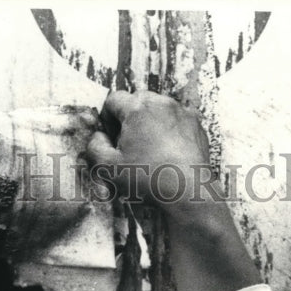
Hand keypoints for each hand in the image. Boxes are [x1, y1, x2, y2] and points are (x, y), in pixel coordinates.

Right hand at [86, 91, 212, 209]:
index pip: (113, 100)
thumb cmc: (149, 178)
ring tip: (151, 148)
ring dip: (151, 121)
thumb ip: (95, 146)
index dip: (108, 118)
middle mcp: (160, 103)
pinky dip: (170, 129)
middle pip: (137, 100)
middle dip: (130, 117)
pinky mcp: (195, 123)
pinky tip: (169, 151)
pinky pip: (177, 119)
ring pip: (158, 107)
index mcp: (137, 108)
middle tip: (131, 143)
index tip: (113, 137)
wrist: (188, 191)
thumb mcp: (110, 167)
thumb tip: (99, 136)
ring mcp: (181, 112)